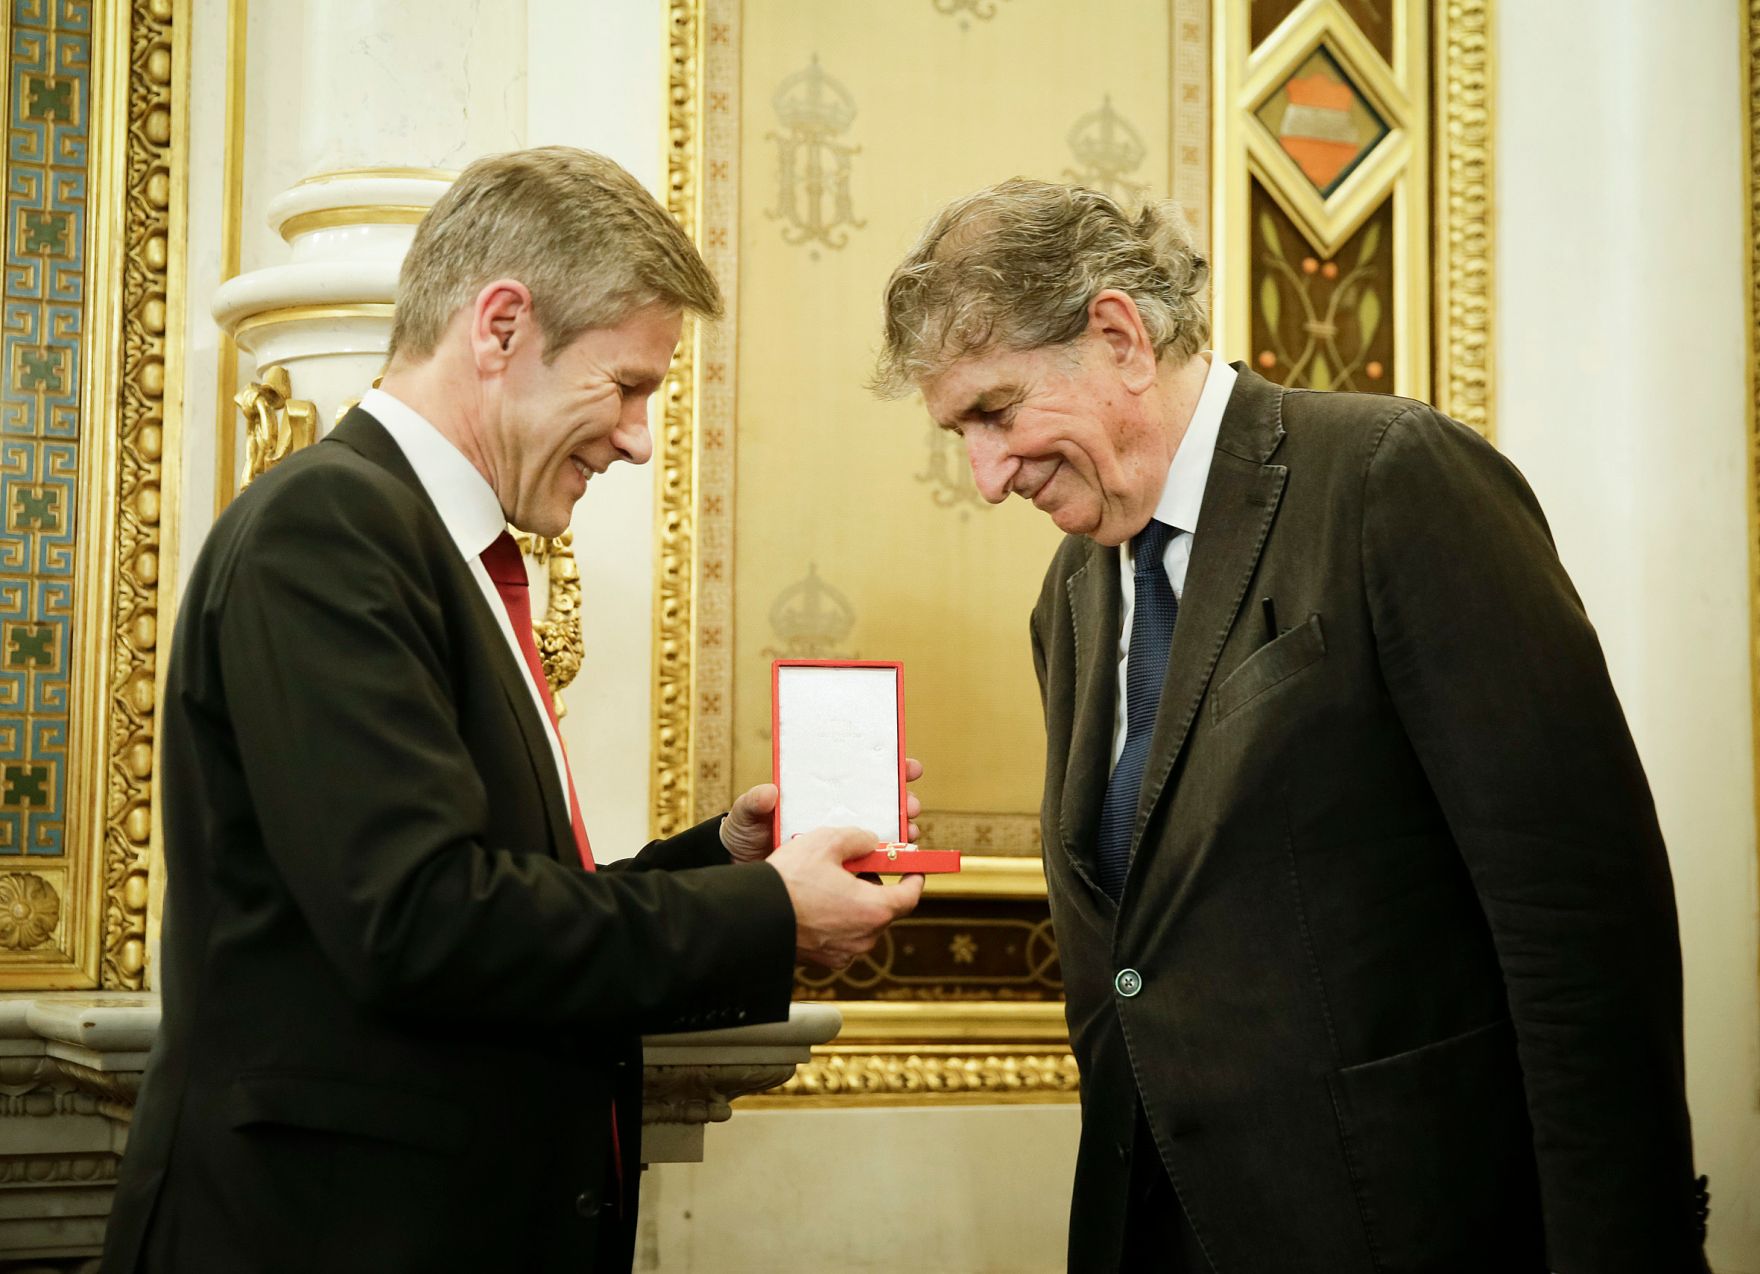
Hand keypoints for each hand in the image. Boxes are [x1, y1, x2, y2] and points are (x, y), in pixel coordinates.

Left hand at [722, 758, 925, 863]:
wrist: (741, 869)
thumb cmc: (745, 834)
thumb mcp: (746, 814)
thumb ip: (754, 803)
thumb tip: (769, 792)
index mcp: (820, 795)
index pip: (859, 776)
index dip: (887, 769)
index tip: (905, 765)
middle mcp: (835, 815)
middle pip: (879, 804)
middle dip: (903, 801)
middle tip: (910, 804)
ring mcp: (839, 844)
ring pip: (880, 834)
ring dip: (901, 832)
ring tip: (909, 831)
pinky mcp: (838, 870)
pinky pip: (866, 866)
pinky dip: (883, 866)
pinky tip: (893, 865)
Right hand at [766, 826, 924, 968]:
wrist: (751, 917)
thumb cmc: (789, 881)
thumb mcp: (826, 842)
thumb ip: (857, 838)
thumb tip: (869, 842)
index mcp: (873, 910)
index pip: (910, 896)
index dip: (914, 878)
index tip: (912, 868)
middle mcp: (863, 938)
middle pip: (883, 909)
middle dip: (875, 887)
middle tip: (859, 866)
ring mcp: (842, 953)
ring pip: (859, 923)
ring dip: (852, 904)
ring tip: (829, 882)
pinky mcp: (821, 961)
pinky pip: (838, 936)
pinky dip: (834, 920)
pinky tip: (813, 903)